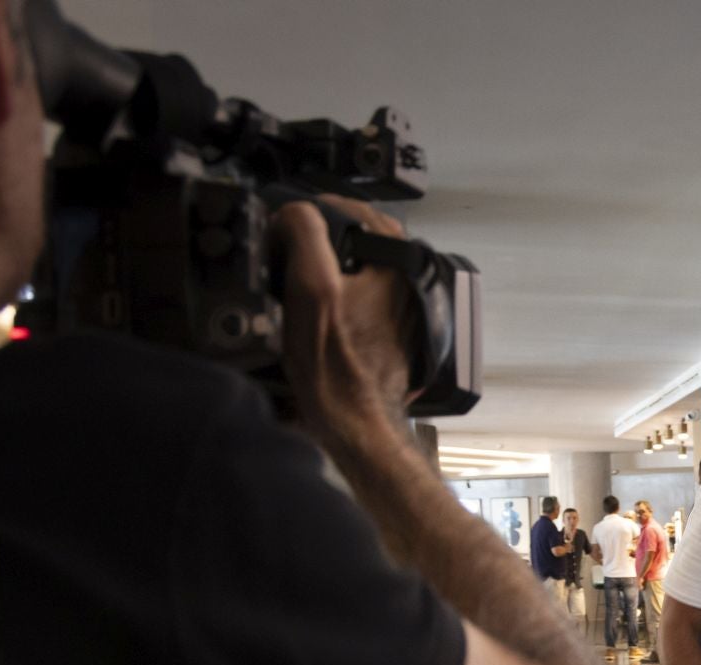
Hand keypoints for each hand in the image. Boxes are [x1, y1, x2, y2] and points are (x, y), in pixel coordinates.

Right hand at [272, 198, 413, 441]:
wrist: (354, 418)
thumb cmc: (334, 365)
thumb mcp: (311, 287)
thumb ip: (305, 235)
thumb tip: (295, 210)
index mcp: (395, 266)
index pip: (361, 211)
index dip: (320, 210)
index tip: (292, 220)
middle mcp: (408, 284)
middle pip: (364, 238)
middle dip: (327, 236)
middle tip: (292, 245)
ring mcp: (404, 308)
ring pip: (365, 266)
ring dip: (333, 263)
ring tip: (300, 276)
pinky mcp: (395, 330)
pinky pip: (367, 294)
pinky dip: (342, 291)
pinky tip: (317, 306)